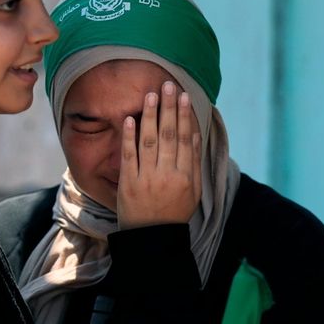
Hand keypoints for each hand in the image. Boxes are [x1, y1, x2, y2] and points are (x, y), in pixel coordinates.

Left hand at [116, 81, 201, 229]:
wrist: (153, 238)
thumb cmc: (175, 212)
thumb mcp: (193, 191)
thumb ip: (194, 162)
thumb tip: (195, 134)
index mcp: (185, 176)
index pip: (185, 139)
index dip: (184, 115)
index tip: (184, 96)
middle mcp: (167, 174)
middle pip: (169, 135)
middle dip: (168, 108)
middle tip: (167, 85)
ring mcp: (147, 178)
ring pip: (149, 141)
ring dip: (150, 116)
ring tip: (150, 94)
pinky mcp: (128, 183)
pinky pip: (129, 156)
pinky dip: (129, 136)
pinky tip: (129, 118)